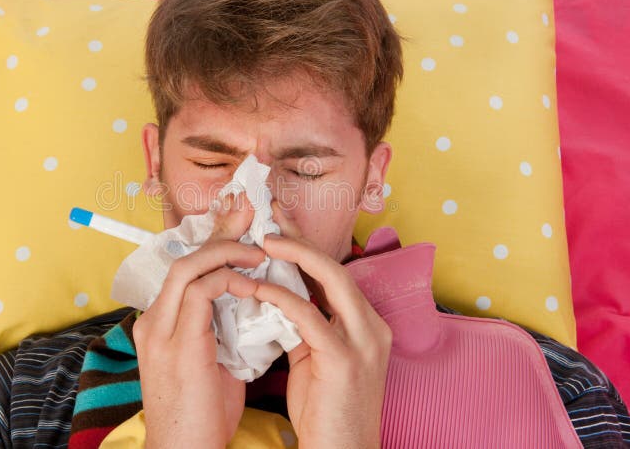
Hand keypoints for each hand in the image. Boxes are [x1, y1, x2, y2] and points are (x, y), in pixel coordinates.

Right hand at [134, 192, 259, 448]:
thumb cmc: (202, 415)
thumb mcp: (214, 362)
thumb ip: (223, 327)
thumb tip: (255, 301)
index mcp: (162, 323)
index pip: (186, 268)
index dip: (216, 243)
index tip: (246, 225)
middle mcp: (154, 320)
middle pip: (184, 257)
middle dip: (221, 232)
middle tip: (252, 213)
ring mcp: (159, 330)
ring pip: (188, 266)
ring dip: (227, 252)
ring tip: (260, 252)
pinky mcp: (175, 343)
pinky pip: (200, 290)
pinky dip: (229, 280)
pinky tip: (253, 285)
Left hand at [252, 203, 391, 447]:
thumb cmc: (326, 412)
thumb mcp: (317, 360)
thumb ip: (304, 326)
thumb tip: (276, 296)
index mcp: (366, 325)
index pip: (335, 275)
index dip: (306, 247)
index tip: (279, 226)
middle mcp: (372, 327)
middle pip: (336, 267)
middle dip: (301, 239)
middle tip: (270, 218)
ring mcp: (363, 342)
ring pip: (331, 280)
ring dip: (294, 256)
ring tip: (263, 242)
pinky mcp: (344, 360)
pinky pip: (309, 316)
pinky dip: (282, 298)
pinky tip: (257, 289)